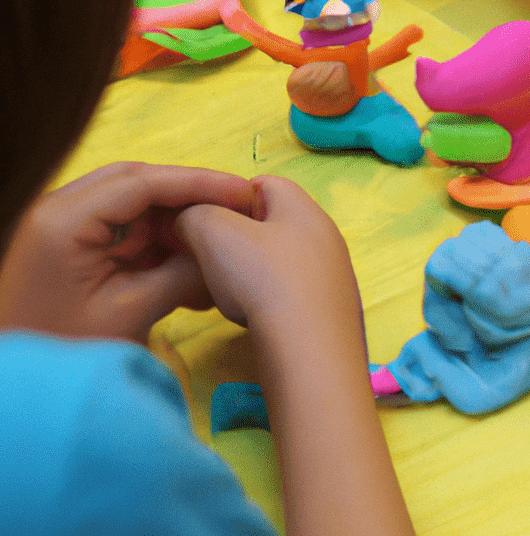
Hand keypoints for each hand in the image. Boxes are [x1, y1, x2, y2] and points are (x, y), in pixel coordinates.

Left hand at [0, 163, 260, 343]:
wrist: (18, 394)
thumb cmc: (64, 352)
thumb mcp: (129, 313)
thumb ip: (182, 272)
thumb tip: (225, 249)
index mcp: (66, 219)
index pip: (144, 182)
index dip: (200, 182)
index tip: (244, 192)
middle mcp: (62, 210)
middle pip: (140, 182)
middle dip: (191, 194)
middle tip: (237, 206)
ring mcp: (67, 227)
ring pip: (137, 204)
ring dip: (178, 219)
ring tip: (220, 239)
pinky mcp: (75, 247)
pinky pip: (128, 230)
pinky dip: (162, 242)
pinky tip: (193, 264)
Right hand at [174, 176, 360, 338]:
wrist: (310, 352)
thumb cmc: (263, 280)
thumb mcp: (214, 234)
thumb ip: (195, 216)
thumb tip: (189, 222)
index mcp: (304, 207)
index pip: (264, 183)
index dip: (228, 197)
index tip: (203, 223)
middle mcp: (326, 235)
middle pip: (272, 223)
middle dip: (237, 237)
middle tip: (210, 260)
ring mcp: (333, 274)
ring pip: (281, 260)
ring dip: (252, 272)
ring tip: (228, 294)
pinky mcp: (332, 310)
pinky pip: (293, 293)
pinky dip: (270, 300)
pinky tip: (254, 318)